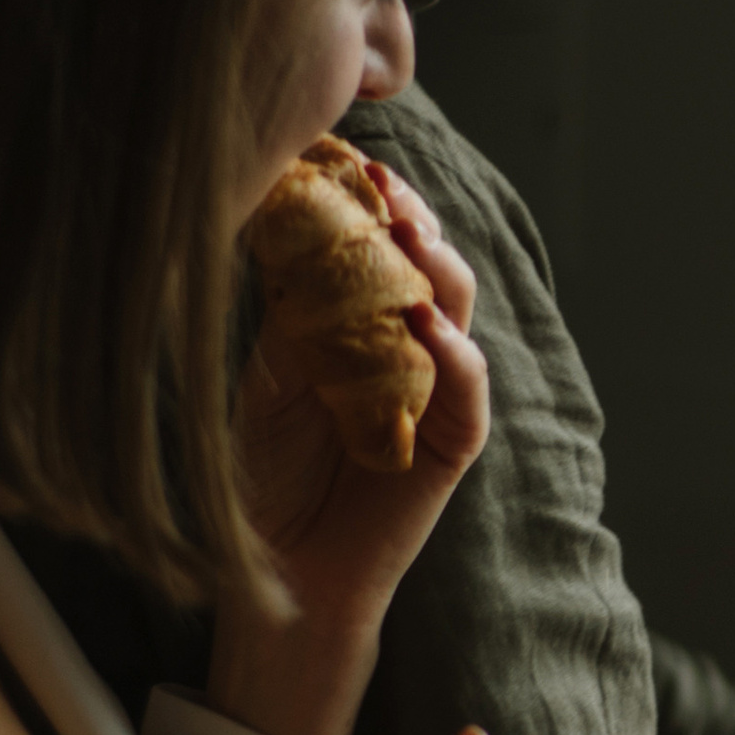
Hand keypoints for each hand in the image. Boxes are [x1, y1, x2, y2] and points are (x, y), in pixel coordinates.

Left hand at [210, 164, 486, 734]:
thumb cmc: (269, 476)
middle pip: (431, 266)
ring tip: (409, 233)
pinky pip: (468, 391)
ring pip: (460, 314)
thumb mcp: (267, 381)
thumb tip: (288, 238)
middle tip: (382, 186)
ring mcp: (437, 394)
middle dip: (413, 220)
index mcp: (368, 328)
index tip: (344, 164)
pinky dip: (454, 354)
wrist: (278, 570)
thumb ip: (291, 321)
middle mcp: (412, 351)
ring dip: (439, 268)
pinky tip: (425, 322)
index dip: (375, 207)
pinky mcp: (452, 445)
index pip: (385, 251)